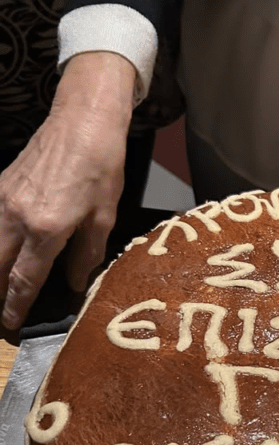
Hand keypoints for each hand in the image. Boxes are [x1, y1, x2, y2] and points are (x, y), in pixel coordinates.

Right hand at [0, 52, 135, 329]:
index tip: (11, 324)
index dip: (16, 306)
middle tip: (0, 314)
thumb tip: (76, 284)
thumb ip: (86, 255)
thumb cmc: (101, 168)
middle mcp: (16, 217)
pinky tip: (0, 251)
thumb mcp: (104, 218)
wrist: (82, 121)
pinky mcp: (0, 185)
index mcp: (46, 230)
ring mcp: (3, 200)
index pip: (24, 280)